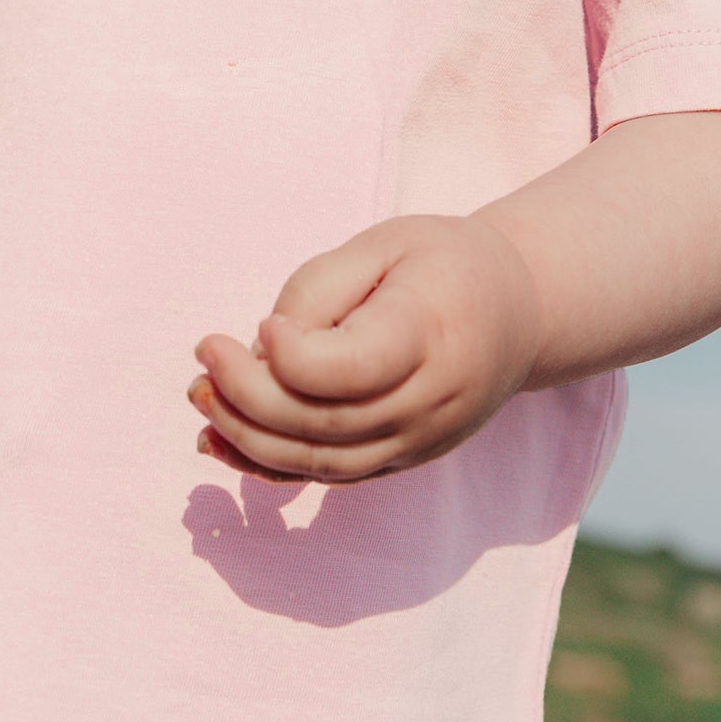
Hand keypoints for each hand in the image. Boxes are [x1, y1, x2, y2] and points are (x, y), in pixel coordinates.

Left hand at [188, 214, 542, 482]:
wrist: (519, 313)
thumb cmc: (442, 264)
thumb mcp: (384, 243)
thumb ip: (319, 290)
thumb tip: (260, 350)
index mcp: (430, 334)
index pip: (351, 370)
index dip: (291, 355)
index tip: (261, 322)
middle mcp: (430, 401)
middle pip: (324, 423)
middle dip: (246, 398)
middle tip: (202, 360)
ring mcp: (420, 440)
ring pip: (322, 462)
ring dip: (247, 438)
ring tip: (200, 396)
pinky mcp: (404, 459)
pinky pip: (332, 478)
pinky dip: (270, 467)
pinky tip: (220, 442)